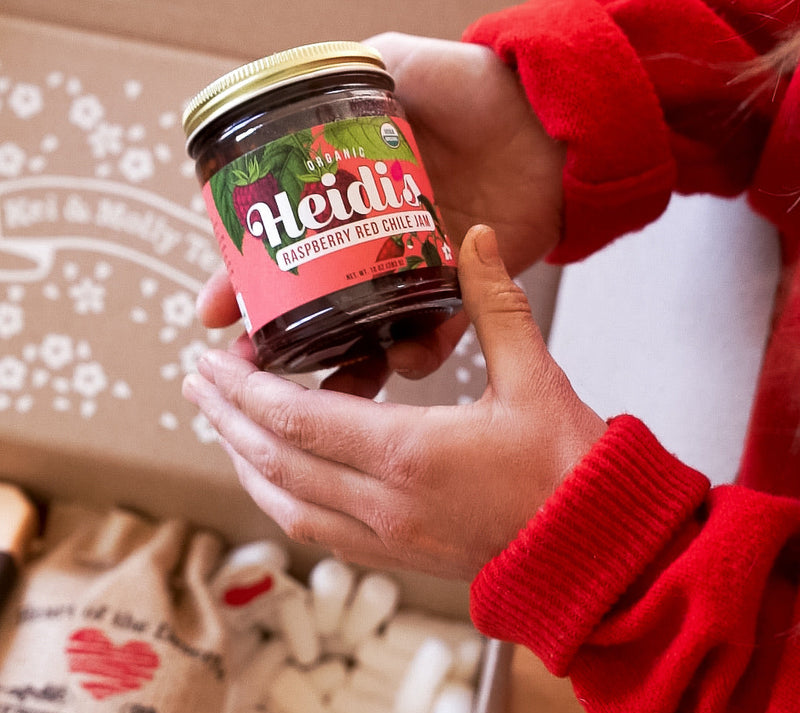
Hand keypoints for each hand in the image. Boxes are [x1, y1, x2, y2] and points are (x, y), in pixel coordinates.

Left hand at [183, 226, 604, 581]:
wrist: (591, 550)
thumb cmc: (567, 468)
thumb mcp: (534, 376)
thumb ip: (494, 304)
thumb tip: (473, 239)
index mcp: (409, 453)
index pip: (298, 420)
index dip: (245, 390)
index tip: (211, 362)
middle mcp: (384, 504)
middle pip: (276, 462)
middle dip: (227, 422)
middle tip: (196, 386)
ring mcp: (386, 539)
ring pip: (287, 505)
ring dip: (246, 465)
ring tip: (222, 430)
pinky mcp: (396, 557)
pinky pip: (317, 532)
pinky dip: (283, 500)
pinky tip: (276, 479)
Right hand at [195, 34, 565, 396]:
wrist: (546, 121)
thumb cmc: (475, 89)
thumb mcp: (397, 66)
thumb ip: (348, 75)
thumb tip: (291, 89)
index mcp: (347, 202)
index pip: (281, 247)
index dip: (243, 278)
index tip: (215, 310)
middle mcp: (374, 244)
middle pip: (315, 304)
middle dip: (280, 341)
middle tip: (253, 363)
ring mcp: (416, 272)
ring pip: (368, 334)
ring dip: (343, 366)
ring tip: (327, 385)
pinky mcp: (463, 292)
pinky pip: (436, 336)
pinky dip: (420, 353)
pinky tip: (405, 360)